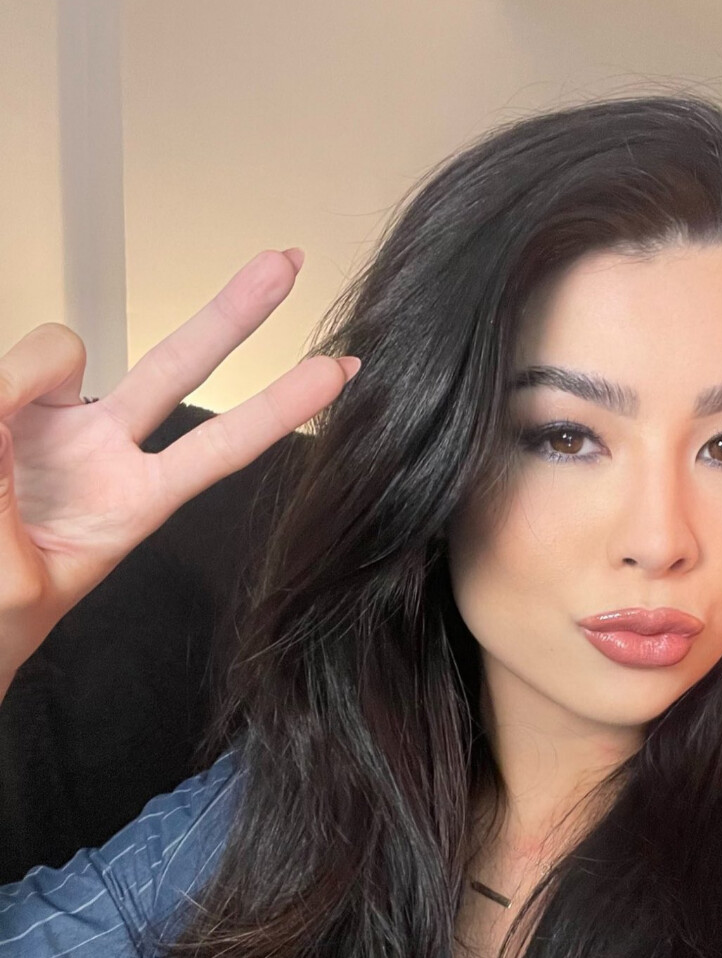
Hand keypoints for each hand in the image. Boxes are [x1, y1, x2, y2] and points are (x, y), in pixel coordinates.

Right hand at [0, 248, 359, 678]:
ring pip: (61, 348)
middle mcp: (103, 450)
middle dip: (233, 314)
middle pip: (177, 366)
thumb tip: (21, 388)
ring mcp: (51, 422)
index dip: (277, 409)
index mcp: (134, 503)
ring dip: (23, 376)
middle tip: (288, 262)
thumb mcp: (18, 581)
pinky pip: (3, 367)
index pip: (219, 448)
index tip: (337, 375)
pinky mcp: (2, 403)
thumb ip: (12, 485)